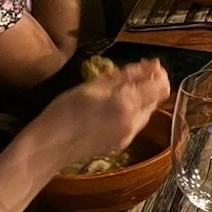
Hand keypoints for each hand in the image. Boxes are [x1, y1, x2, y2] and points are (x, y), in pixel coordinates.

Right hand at [37, 58, 169, 170]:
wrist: (50, 147)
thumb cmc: (66, 111)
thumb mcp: (94, 85)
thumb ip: (125, 75)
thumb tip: (150, 65)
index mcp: (127, 104)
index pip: (161, 86)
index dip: (158, 73)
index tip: (147, 65)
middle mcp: (133, 122)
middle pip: (156, 99)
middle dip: (148, 85)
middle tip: (130, 75)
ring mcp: (128, 136)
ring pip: (146, 111)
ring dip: (140, 98)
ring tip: (117, 91)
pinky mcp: (121, 144)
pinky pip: (135, 123)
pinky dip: (131, 111)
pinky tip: (112, 107)